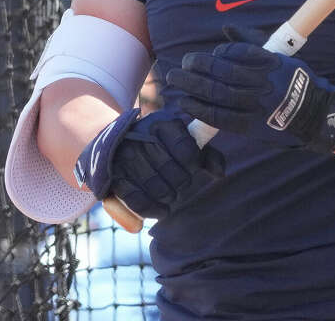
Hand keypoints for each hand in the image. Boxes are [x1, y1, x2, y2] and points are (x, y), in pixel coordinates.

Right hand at [74, 108, 223, 218]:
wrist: (118, 143)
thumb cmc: (159, 144)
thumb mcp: (182, 141)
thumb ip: (206, 155)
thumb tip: (220, 174)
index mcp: (161, 123)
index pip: (187, 150)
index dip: (193, 163)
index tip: (190, 166)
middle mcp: (141, 137)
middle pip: (174, 172)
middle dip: (181, 182)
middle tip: (179, 182)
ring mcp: (125, 156)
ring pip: (158, 188)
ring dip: (169, 196)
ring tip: (170, 195)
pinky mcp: (114, 176)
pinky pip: (137, 201)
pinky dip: (152, 210)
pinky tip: (161, 210)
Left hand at [167, 30, 334, 152]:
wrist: (314, 115)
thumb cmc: (294, 82)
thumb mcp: (279, 56)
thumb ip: (250, 41)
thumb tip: (226, 28)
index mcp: (270, 63)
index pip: (237, 53)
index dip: (218, 53)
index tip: (207, 55)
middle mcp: (262, 83)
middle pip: (222, 72)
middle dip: (197, 66)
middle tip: (182, 63)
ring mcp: (256, 105)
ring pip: (218, 93)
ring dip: (192, 86)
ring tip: (176, 79)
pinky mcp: (251, 125)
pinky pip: (220, 117)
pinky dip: (200, 109)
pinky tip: (186, 103)